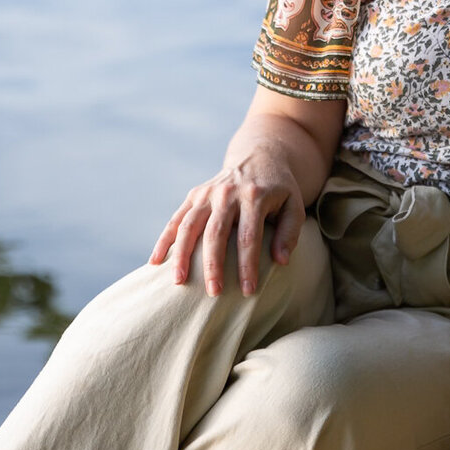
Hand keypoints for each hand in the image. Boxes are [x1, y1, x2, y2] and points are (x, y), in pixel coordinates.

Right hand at [149, 155, 305, 296]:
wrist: (261, 156)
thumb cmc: (280, 190)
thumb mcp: (294, 205)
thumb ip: (289, 232)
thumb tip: (280, 260)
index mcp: (254, 195)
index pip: (249, 236)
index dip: (247, 265)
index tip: (247, 290)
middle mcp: (227, 192)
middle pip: (216, 233)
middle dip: (213, 265)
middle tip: (214, 293)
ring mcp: (208, 192)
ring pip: (189, 225)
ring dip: (182, 255)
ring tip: (179, 282)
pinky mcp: (195, 194)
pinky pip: (176, 219)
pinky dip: (164, 240)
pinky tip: (155, 262)